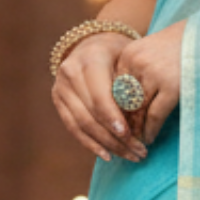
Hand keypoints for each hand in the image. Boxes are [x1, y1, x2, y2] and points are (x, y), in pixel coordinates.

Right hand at [51, 33, 146, 162]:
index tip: (129, 136)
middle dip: (116, 138)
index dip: (113, 119)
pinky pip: (73, 128)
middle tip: (139, 152)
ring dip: (106, 145)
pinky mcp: (58, 100)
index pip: (99, 97)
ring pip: (82, 125)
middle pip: (91, 115)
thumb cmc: (119, 53)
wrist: (94, 43)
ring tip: (129, 156)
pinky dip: (90, 144)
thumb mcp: (129, 61)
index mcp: (89, 60)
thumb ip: (130, 87)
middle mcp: (70, 73)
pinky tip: (107, 155)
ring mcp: (60, 88)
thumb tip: (142, 122)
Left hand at [111, 23, 183, 151]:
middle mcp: (137, 63)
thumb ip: (136, 70)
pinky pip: (155, 115)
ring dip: (136, 129)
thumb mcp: (151, 50)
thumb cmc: (180, 43)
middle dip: (123, 122)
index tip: (116, 123)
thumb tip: (126, 103)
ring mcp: (154, 75)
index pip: (114, 88)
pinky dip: (150, 129)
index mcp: (128, 54)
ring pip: (138, 110)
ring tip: (136, 142)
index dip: (114, 109)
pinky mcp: (172, 86)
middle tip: (123, 138)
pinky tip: (149, 138)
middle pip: (123, 100)